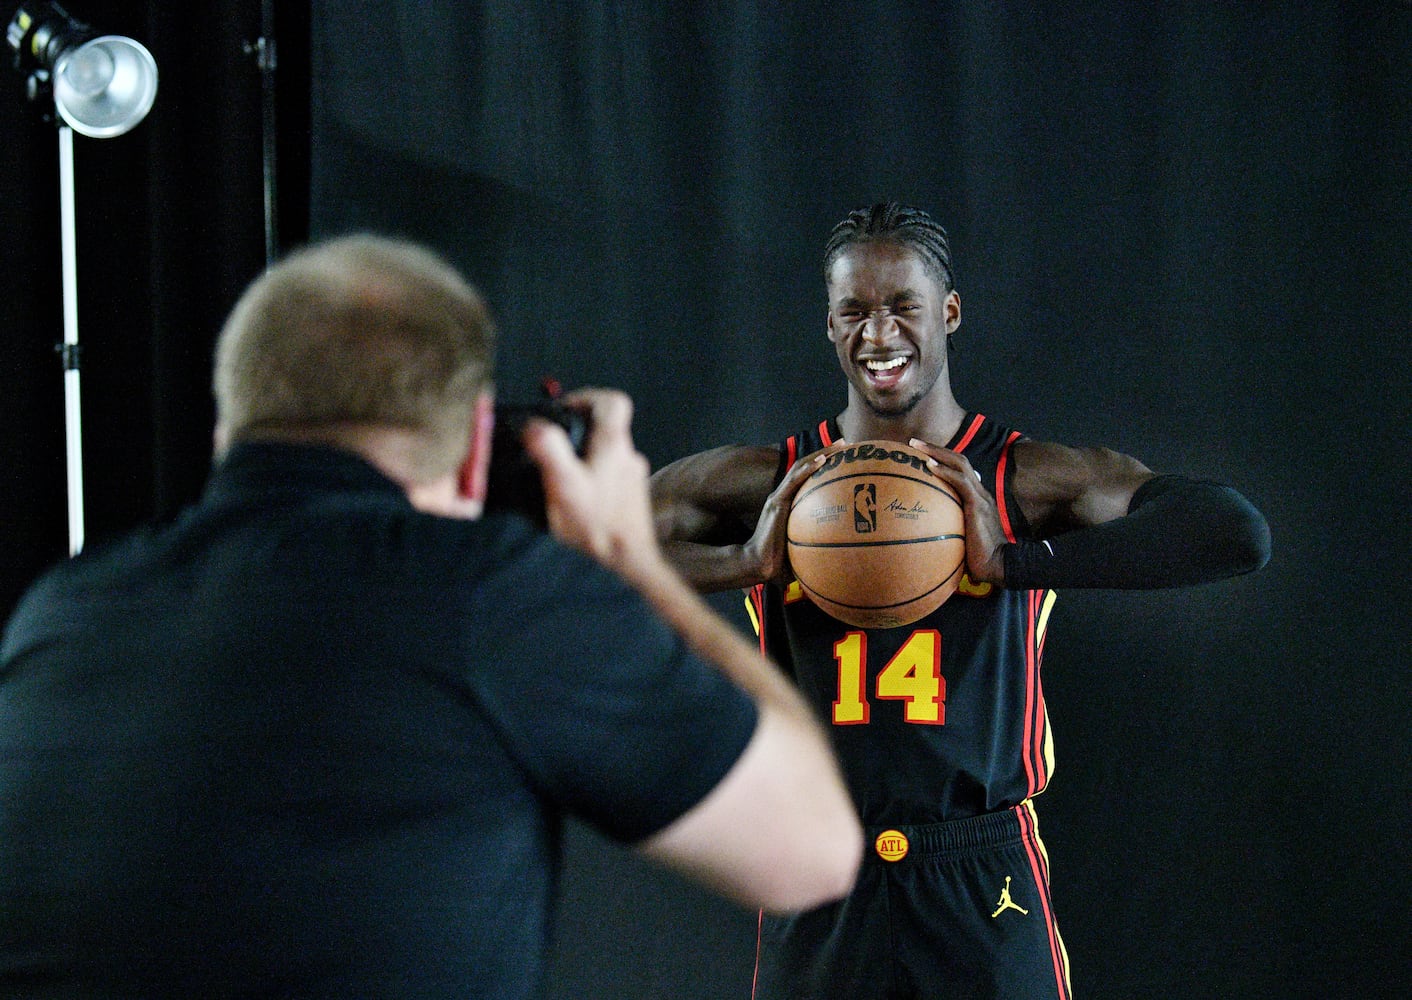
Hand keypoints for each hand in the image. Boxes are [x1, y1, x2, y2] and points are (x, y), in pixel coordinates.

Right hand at [522, 388, 659, 579]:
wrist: (628, 561)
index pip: (613, 402)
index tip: (565, 411)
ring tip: (564, 480)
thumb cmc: (598, 525)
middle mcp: (628, 456)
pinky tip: (579, 500)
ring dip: (585, 460)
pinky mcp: (631, 497)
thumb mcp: (565, 485)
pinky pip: (610, 477)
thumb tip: (534, 425)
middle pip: (606, 428)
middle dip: (578, 434)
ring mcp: (633, 477)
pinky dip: (593, 480)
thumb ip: (549, 450)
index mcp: (614, 444)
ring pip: (607, 454)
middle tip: (555, 451)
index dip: (588, 398)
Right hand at [742, 445, 835, 584]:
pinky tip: (823, 460)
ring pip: (801, 467)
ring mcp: (778, 497)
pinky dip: (809, 468)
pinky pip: (794, 480)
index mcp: (788, 504)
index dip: (823, 465)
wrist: (759, 565)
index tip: (844, 459)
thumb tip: (844, 558)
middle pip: (806, 467)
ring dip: (821, 454)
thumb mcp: (803, 550)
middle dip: (826, 453)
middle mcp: (783, 496)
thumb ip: (818, 547)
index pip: (807, 478)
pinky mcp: (776, 502)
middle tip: (846, 444)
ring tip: (840, 446)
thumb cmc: (779, 563)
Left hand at [908, 438, 1009, 584]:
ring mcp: (981, 497)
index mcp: (977, 498)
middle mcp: (980, 493)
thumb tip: (926, 536)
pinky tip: (929, 465)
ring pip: (959, 464)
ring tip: (916, 446)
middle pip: (958, 461)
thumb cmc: (979, 559)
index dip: (942, 459)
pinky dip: (945, 471)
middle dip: (936, 449)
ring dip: (936, 452)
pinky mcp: (978, 505)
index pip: (960, 471)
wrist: (999, 565)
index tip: (920, 454)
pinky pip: (961, 482)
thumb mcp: (962, 538)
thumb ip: (949, 530)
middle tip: (913, 443)